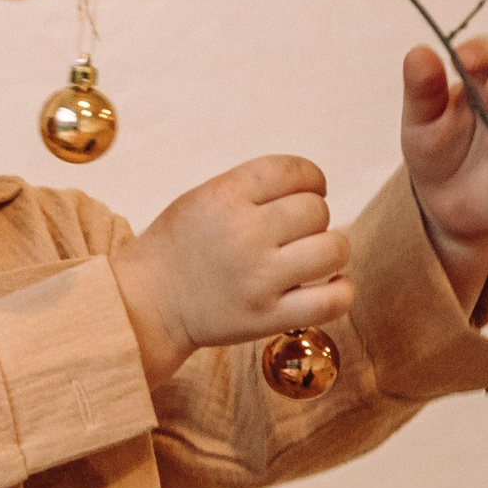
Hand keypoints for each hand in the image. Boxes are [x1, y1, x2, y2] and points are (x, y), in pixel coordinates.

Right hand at [111, 156, 353, 388]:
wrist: (145, 304)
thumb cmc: (177, 249)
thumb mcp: (203, 198)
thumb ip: (252, 188)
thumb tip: (314, 190)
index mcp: (226, 196)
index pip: (295, 171)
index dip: (312, 179)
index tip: (308, 191)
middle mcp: (245, 234)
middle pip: (317, 210)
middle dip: (312, 218)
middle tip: (293, 233)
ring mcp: (259, 278)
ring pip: (333, 249)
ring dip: (329, 250)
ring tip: (311, 257)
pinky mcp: (267, 317)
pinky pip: (332, 300)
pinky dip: (342, 290)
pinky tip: (332, 284)